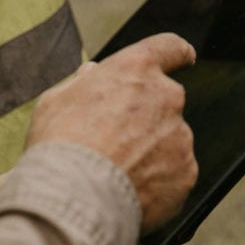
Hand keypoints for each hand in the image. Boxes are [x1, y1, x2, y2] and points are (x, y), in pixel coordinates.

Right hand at [28, 33, 198, 232]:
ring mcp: (180, 136)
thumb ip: (83, 83)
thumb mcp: (58, 99)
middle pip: (166, 100)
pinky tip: (130, 192)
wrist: (75, 196)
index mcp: (136, 69)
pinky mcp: (186, 172)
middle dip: (148, 118)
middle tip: (116, 142)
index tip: (185, 57)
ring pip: (170, 141)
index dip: (177, 53)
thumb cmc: (61, 144)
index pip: (169, 48)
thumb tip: (93, 75)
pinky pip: (175, 175)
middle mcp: (166, 96)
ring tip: (116, 174)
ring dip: (152, 153)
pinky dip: (158, 183)